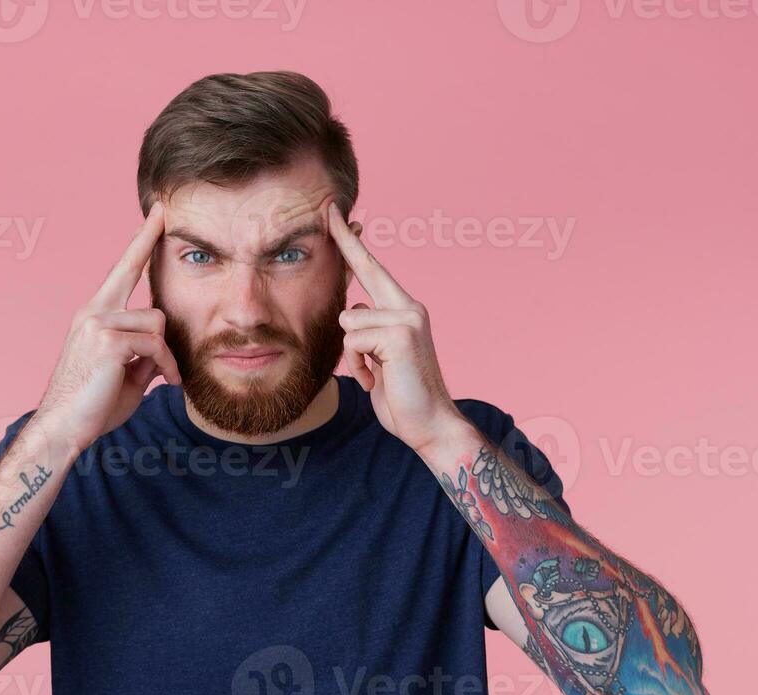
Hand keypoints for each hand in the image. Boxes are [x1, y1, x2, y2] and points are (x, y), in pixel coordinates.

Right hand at [32, 202, 181, 455]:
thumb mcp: (126, 373)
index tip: (154, 217)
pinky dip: (165, 366)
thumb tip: (163, 344)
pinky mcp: (109, 339)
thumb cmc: (93, 406)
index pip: (120, 271)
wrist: (63, 429)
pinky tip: (163, 383)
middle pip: (133, 273)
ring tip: (163, 378)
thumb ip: (143, 350)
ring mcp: (98, 322)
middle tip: (164, 211)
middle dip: (147, 240)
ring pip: (156, 322)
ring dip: (166, 353)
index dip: (138, 243)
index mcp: (93, 315)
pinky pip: (155, 344)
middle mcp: (92, 311)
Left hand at [328, 202, 464, 455]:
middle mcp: (409, 307)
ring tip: (374, 374)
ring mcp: (407, 318)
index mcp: (404, 311)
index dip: (353, 244)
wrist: (431, 424)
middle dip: (345, 240)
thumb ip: (368, 332)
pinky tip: (377, 381)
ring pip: (348, 320)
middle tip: (326, 208)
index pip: (373, 271)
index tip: (336, 216)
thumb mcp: (379, 358)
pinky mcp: (400, 334)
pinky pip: (353, 341)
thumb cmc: (402, 396)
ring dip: (352, 354)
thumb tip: (352, 312)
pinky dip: (357, 366)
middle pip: (367, 268)